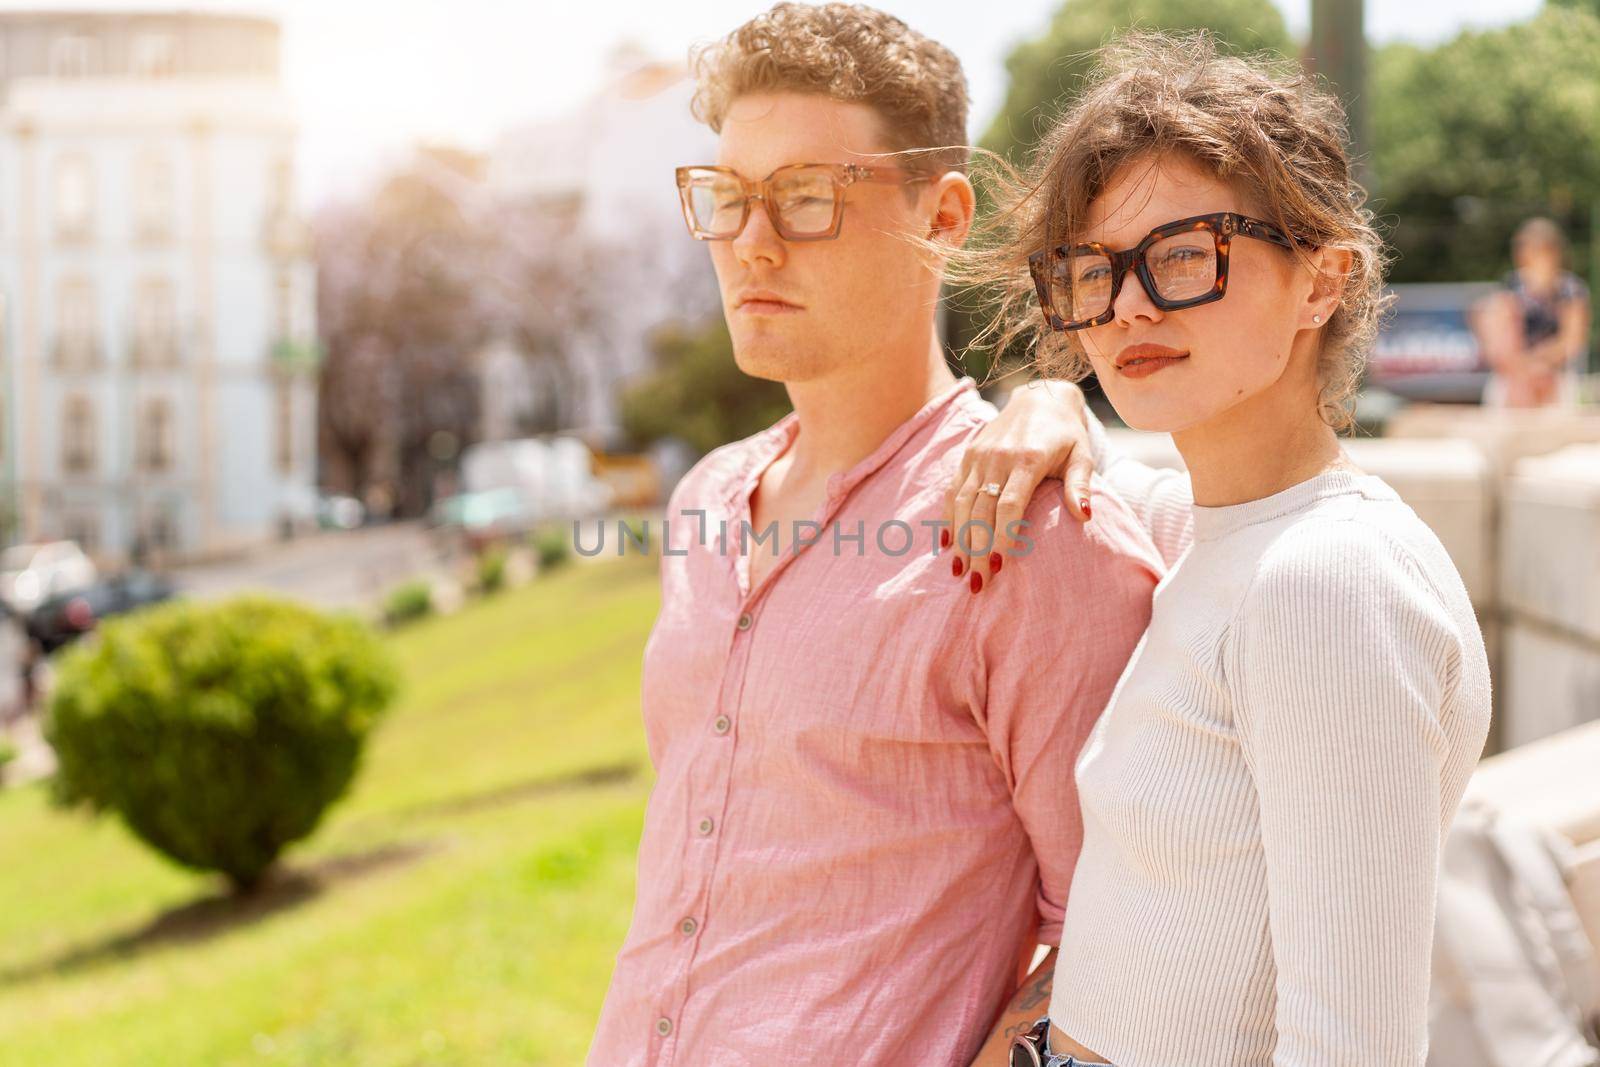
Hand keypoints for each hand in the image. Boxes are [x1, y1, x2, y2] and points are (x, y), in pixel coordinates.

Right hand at [942, 379, 1094, 593]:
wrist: (1040, 398)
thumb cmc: (1066, 435)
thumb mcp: (1081, 455)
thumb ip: (1081, 485)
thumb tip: (1085, 516)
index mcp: (1026, 458)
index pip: (1009, 504)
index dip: (1003, 536)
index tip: (1001, 566)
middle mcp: (996, 458)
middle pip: (981, 510)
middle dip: (978, 549)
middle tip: (979, 583)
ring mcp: (978, 457)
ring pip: (961, 503)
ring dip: (959, 540)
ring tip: (961, 571)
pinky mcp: (967, 456)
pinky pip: (951, 492)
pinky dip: (947, 519)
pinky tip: (948, 545)